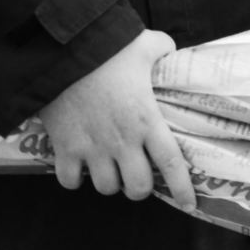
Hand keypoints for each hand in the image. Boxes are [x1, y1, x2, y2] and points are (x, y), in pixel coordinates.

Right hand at [39, 29, 196, 210]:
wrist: (61, 49)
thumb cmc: (106, 47)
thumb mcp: (144, 44)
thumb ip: (162, 49)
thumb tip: (168, 49)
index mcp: (147, 120)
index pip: (172, 164)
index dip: (182, 189)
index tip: (189, 205)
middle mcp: (123, 141)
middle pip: (138, 188)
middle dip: (139, 188)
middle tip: (136, 177)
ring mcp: (92, 147)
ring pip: (106, 188)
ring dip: (109, 182)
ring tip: (107, 169)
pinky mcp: (64, 147)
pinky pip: (69, 181)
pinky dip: (74, 179)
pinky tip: (77, 166)